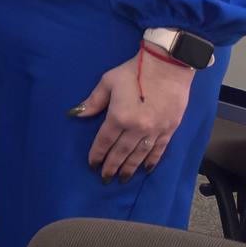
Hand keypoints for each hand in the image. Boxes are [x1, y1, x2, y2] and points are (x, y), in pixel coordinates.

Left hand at [75, 50, 195, 181]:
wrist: (167, 67)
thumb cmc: (133, 72)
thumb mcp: (108, 82)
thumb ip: (94, 101)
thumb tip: (78, 114)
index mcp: (119, 117)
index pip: (105, 141)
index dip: (98, 154)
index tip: (92, 164)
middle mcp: (137, 128)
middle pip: (121, 152)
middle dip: (112, 166)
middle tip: (105, 178)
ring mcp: (155, 131)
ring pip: (139, 155)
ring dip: (130, 168)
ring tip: (123, 178)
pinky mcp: (169, 130)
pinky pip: (159, 150)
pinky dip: (152, 161)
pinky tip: (146, 169)